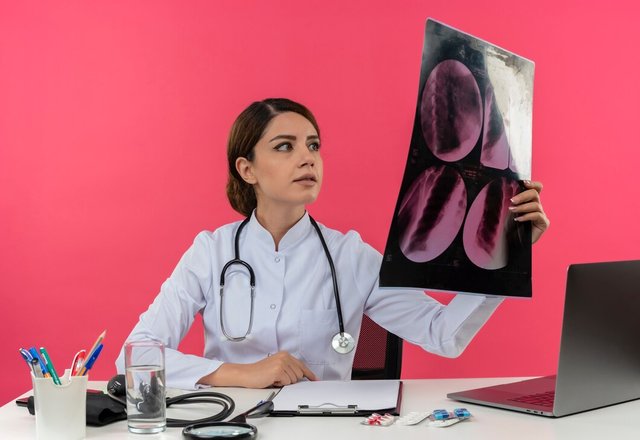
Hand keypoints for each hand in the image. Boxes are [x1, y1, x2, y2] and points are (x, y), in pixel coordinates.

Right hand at [200, 351, 317, 387]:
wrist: (247, 374)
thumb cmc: (260, 372)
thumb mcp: (277, 366)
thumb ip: (289, 368)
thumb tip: (301, 376)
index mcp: (285, 355)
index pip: (301, 365)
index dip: (309, 374)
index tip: (315, 379)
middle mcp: (285, 356)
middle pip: (299, 374)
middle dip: (290, 380)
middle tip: (278, 378)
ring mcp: (282, 363)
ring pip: (294, 380)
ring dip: (284, 382)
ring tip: (274, 378)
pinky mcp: (279, 370)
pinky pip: (287, 382)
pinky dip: (280, 384)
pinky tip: (272, 380)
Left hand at [509, 180, 549, 243]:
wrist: (512, 244)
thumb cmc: (509, 228)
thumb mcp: (508, 212)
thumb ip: (511, 202)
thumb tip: (505, 190)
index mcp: (530, 202)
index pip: (537, 188)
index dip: (533, 184)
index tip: (523, 183)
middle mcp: (537, 207)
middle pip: (535, 194)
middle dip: (523, 195)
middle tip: (512, 200)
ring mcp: (542, 215)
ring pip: (535, 205)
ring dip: (522, 207)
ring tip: (512, 210)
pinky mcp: (544, 223)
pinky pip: (537, 215)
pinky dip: (527, 216)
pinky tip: (518, 219)